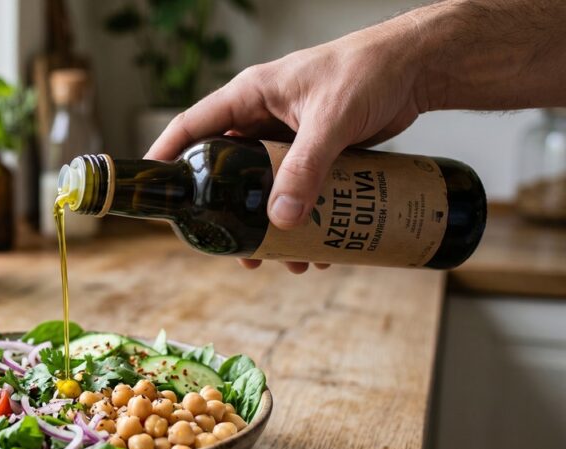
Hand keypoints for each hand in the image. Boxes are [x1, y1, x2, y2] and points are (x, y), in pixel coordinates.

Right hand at [146, 27, 427, 272]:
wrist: (419, 67)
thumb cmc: (370, 70)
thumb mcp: (331, 120)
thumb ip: (306, 168)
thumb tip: (282, 220)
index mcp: (250, 94)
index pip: (192, 126)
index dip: (166, 156)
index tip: (151, 189)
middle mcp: (262, 116)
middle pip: (225, 168)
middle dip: (224, 211)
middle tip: (228, 246)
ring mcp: (287, 136)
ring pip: (262, 187)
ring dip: (267, 224)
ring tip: (281, 259)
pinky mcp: (315, 151)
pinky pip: (295, 190)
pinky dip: (300, 218)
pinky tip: (314, 245)